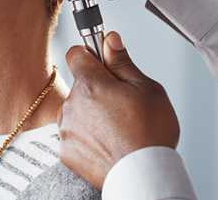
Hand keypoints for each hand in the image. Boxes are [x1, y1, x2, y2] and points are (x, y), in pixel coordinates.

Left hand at [57, 32, 179, 189]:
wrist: (144, 177)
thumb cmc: (150, 133)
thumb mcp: (146, 87)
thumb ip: (122, 61)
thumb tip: (110, 39)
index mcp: (90, 84)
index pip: (76, 53)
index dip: (91, 54)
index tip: (103, 62)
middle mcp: (71, 104)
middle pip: (80, 85)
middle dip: (97, 89)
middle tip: (121, 104)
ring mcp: (66, 130)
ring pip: (76, 110)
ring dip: (90, 113)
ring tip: (117, 128)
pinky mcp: (66, 153)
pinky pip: (74, 135)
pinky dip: (87, 137)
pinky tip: (108, 143)